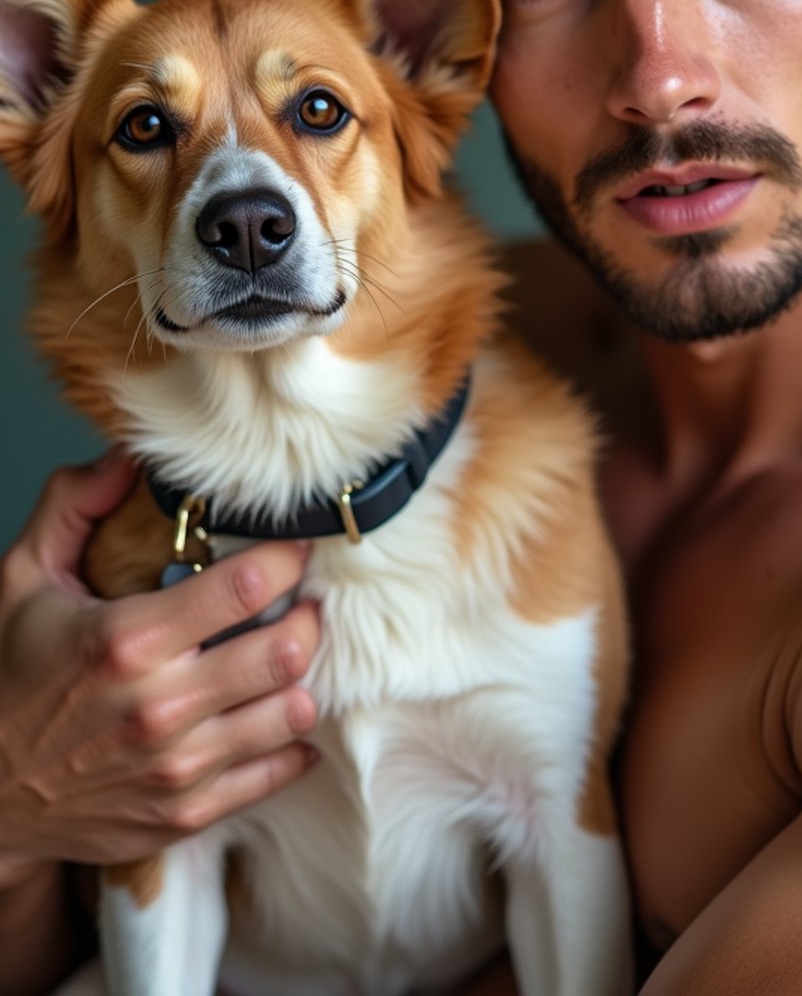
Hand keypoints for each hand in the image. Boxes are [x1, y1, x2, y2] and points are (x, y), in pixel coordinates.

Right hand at [0, 451, 319, 884]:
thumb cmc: (9, 679)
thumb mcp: (22, 581)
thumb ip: (72, 506)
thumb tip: (125, 456)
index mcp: (126, 640)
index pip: (246, 585)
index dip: (287, 555)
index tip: (294, 546)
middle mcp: (160, 706)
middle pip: (285, 650)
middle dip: (307, 616)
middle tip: (303, 601)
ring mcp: (178, 766)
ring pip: (290, 711)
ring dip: (302, 677)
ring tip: (290, 655)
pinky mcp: (187, 811)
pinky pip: (277, 771)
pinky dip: (293, 740)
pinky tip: (277, 712)